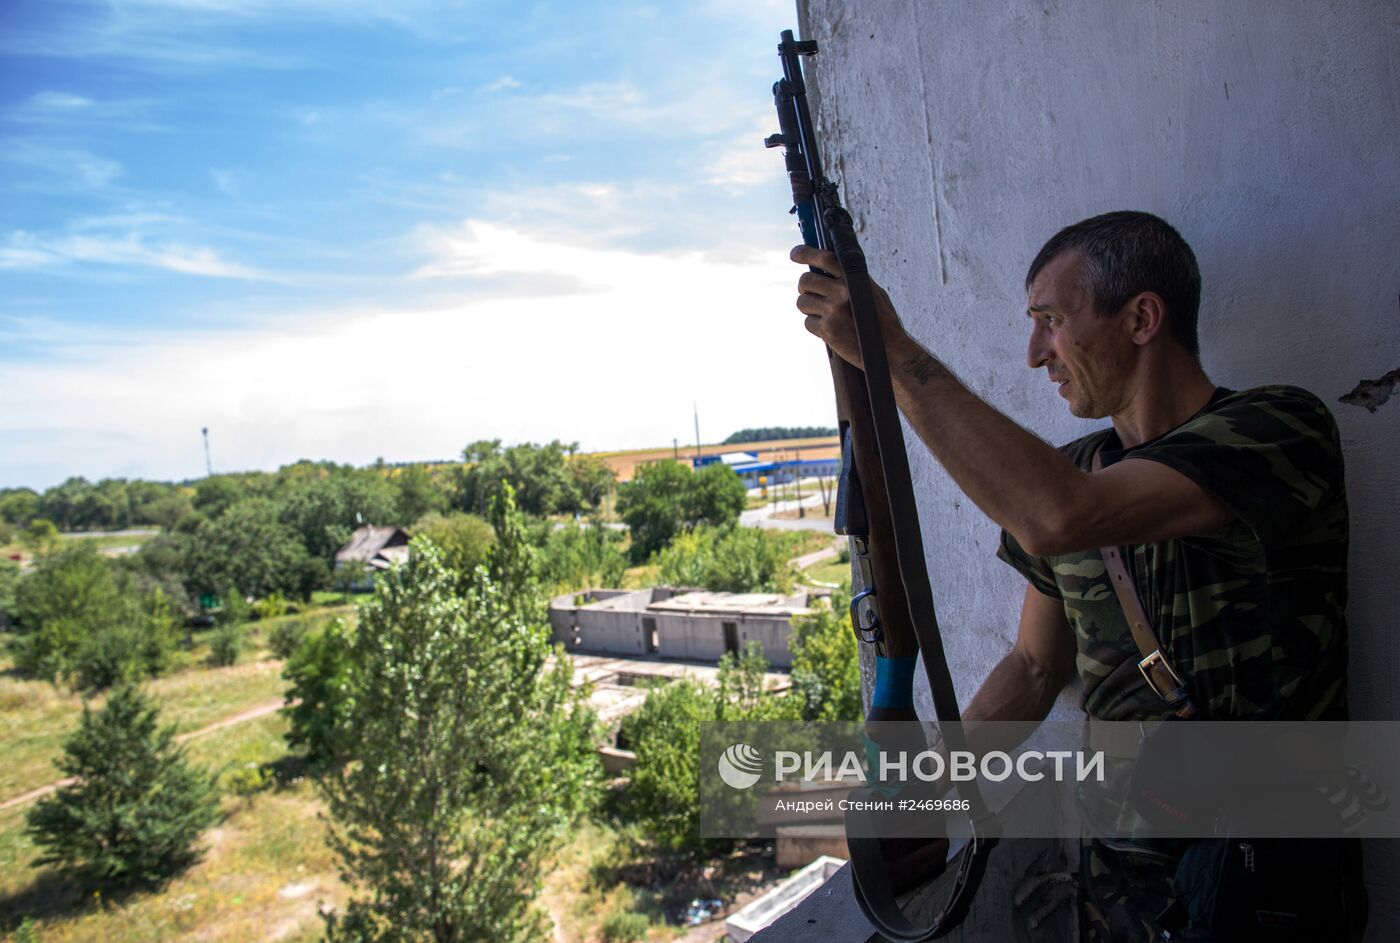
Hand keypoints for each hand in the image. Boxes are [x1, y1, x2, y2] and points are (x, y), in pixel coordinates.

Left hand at [791, 244, 907, 369]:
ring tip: (824, 315)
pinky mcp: (827, 330)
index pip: (825, 258)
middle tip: (810, 294)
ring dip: (808, 308)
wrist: (889, 351)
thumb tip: (825, 272)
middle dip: (805, 288)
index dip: (805, 253)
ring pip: (802, 302)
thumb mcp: (871, 293)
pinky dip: (815, 327)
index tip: (794, 254)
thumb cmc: (882, 322)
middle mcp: (843, 291)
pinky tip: (830, 330)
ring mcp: (833, 310)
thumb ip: (851, 281)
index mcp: (855, 278)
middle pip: (806, 281)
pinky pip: (807, 322)